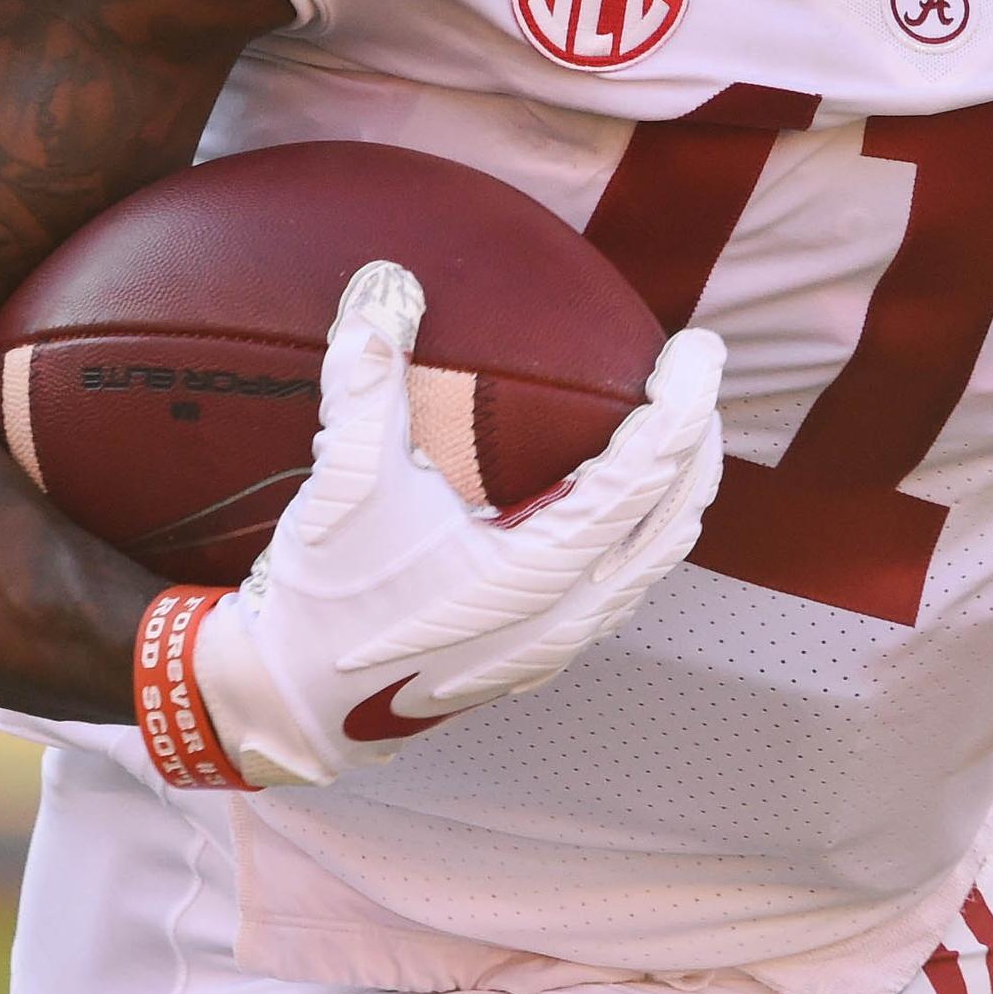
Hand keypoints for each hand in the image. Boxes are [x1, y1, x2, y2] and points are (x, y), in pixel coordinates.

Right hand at [175, 261, 724, 788]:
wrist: (295, 706)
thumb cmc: (328, 599)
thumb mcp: (346, 484)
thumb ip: (367, 380)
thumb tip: (384, 287)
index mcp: (539, 569)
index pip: (647, 472)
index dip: (684, 403)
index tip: (695, 347)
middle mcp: (567, 613)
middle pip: (675, 516)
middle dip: (697, 442)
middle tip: (692, 377)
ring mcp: (558, 644)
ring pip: (655, 561)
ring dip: (675, 492)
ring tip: (673, 433)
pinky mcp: (539, 659)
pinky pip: (623, 589)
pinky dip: (640, 535)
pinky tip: (614, 506)